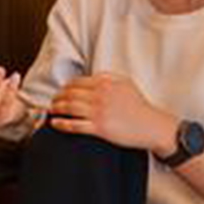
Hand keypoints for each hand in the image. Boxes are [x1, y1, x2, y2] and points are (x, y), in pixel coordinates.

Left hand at [49, 73, 177, 152]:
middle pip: (69, 94)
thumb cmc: (139, 106)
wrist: (152, 126)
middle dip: (58, 97)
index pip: (77, 82)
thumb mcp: (125, 83)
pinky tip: (54, 123)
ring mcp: (99, 112)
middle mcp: (100, 95)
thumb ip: (108, 77)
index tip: (61, 91)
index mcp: (105, 83)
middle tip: (53, 101)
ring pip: (69, 108)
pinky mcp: (99, 128)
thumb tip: (91, 76)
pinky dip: (61, 123)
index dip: (65, 87)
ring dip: (56, 108)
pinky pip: (74, 125)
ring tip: (52, 110)